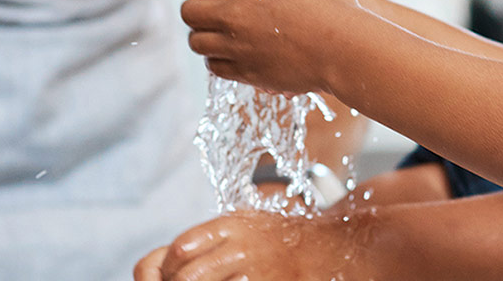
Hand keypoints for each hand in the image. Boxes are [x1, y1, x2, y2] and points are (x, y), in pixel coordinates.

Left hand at [145, 211, 361, 280]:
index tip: (171, 279)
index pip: (179, 251)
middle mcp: (242, 247)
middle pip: (187, 277)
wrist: (334, 246)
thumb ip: (210, 242)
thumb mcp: (244, 227)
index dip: (167, 271)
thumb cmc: (282, 241)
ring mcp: (259, 271)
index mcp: (230, 227)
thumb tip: (168, 262)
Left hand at [183, 0, 365, 95]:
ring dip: (206, 35)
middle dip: (199, 9)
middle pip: (190, 12)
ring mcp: (237, 46)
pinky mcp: (245, 72)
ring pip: (197, 41)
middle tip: (216, 10)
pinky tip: (237, 52)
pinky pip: (213, 66)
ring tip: (225, 31)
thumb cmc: (331, 2)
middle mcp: (233, 15)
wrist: (346, 49)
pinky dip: (218, 59)